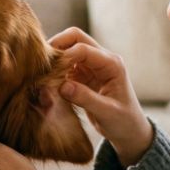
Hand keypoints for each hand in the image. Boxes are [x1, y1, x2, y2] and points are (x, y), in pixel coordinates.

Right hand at [48, 27, 153, 166]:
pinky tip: (47, 83)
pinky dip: (55, 70)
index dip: (64, 56)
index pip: (83, 49)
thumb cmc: (124, 122)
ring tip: (42, 74)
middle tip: (41, 62)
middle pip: (75, 38)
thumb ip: (86, 99)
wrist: (129, 132)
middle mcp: (102, 60)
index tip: (49, 71)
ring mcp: (91, 66)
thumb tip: (63, 86)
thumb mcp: (107, 112)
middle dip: (56, 45)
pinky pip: (65, 65)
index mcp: (112, 64)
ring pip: (68, 49)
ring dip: (54, 58)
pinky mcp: (83, 76)